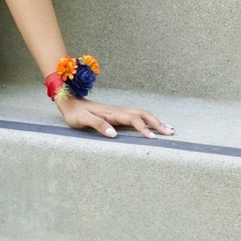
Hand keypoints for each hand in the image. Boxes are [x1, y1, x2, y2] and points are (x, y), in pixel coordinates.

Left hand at [56, 96, 172, 139]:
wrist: (69, 102)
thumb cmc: (74, 113)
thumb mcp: (82, 120)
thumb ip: (97, 125)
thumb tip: (113, 134)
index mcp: (112, 113)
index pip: (133, 120)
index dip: (144, 128)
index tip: (153, 138)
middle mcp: (118, 111)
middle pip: (143, 114)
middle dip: (157, 123)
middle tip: (171, 133)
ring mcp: (119, 111)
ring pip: (142, 114)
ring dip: (156, 120)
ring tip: (169, 129)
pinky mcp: (117, 114)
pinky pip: (137, 116)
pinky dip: (149, 120)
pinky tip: (153, 125)